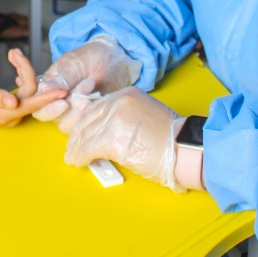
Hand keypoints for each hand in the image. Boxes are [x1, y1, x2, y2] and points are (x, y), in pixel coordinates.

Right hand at [0, 49, 64, 126]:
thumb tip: (14, 102)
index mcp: (6, 113)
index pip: (32, 103)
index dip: (47, 96)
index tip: (62, 91)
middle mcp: (12, 115)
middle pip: (30, 92)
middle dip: (26, 70)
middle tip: (14, 52)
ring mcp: (11, 112)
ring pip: (28, 90)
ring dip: (23, 71)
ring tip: (12, 54)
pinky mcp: (9, 106)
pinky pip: (23, 91)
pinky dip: (22, 76)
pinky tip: (17, 68)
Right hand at [32, 36, 140, 127]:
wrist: (113, 60)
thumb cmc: (89, 58)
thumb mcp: (73, 64)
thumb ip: (60, 78)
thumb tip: (43, 89)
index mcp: (48, 92)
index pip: (40, 110)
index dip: (51, 109)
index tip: (64, 101)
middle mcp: (59, 106)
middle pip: (59, 121)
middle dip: (75, 105)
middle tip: (88, 84)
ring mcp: (75, 115)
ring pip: (75, 125)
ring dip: (87, 108)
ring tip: (94, 87)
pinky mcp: (90, 119)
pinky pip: (91, 125)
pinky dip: (97, 112)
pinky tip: (101, 97)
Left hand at [64, 86, 183, 190]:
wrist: (184, 148)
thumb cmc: (171, 138)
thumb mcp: (145, 114)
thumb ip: (124, 117)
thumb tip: (104, 130)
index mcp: (126, 95)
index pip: (97, 107)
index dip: (85, 122)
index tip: (80, 132)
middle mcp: (118, 103)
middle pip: (88, 119)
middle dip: (77, 135)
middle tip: (72, 147)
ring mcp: (115, 120)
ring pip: (85, 134)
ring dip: (76, 148)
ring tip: (72, 157)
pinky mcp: (113, 140)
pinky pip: (88, 148)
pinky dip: (80, 156)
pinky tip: (77, 162)